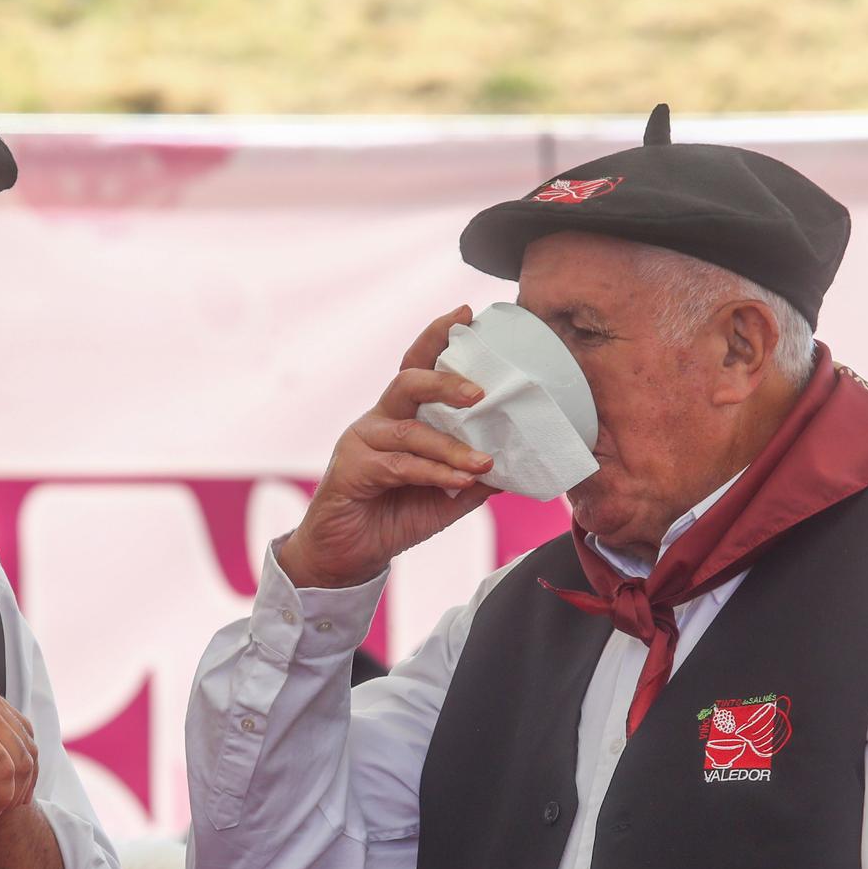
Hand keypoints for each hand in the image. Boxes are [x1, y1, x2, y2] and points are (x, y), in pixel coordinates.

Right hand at [278, 306, 500, 589]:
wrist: (349, 556)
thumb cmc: (395, 517)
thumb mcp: (447, 496)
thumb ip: (474, 475)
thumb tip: (518, 462)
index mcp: (401, 416)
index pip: (418, 365)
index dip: (437, 337)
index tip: (465, 313)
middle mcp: (379, 419)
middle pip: (407, 380)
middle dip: (444, 380)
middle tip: (479, 392)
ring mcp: (361, 441)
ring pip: (410, 431)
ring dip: (451, 447)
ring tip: (484, 463)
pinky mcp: (351, 470)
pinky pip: (398, 465)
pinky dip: (432, 473)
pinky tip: (459, 483)